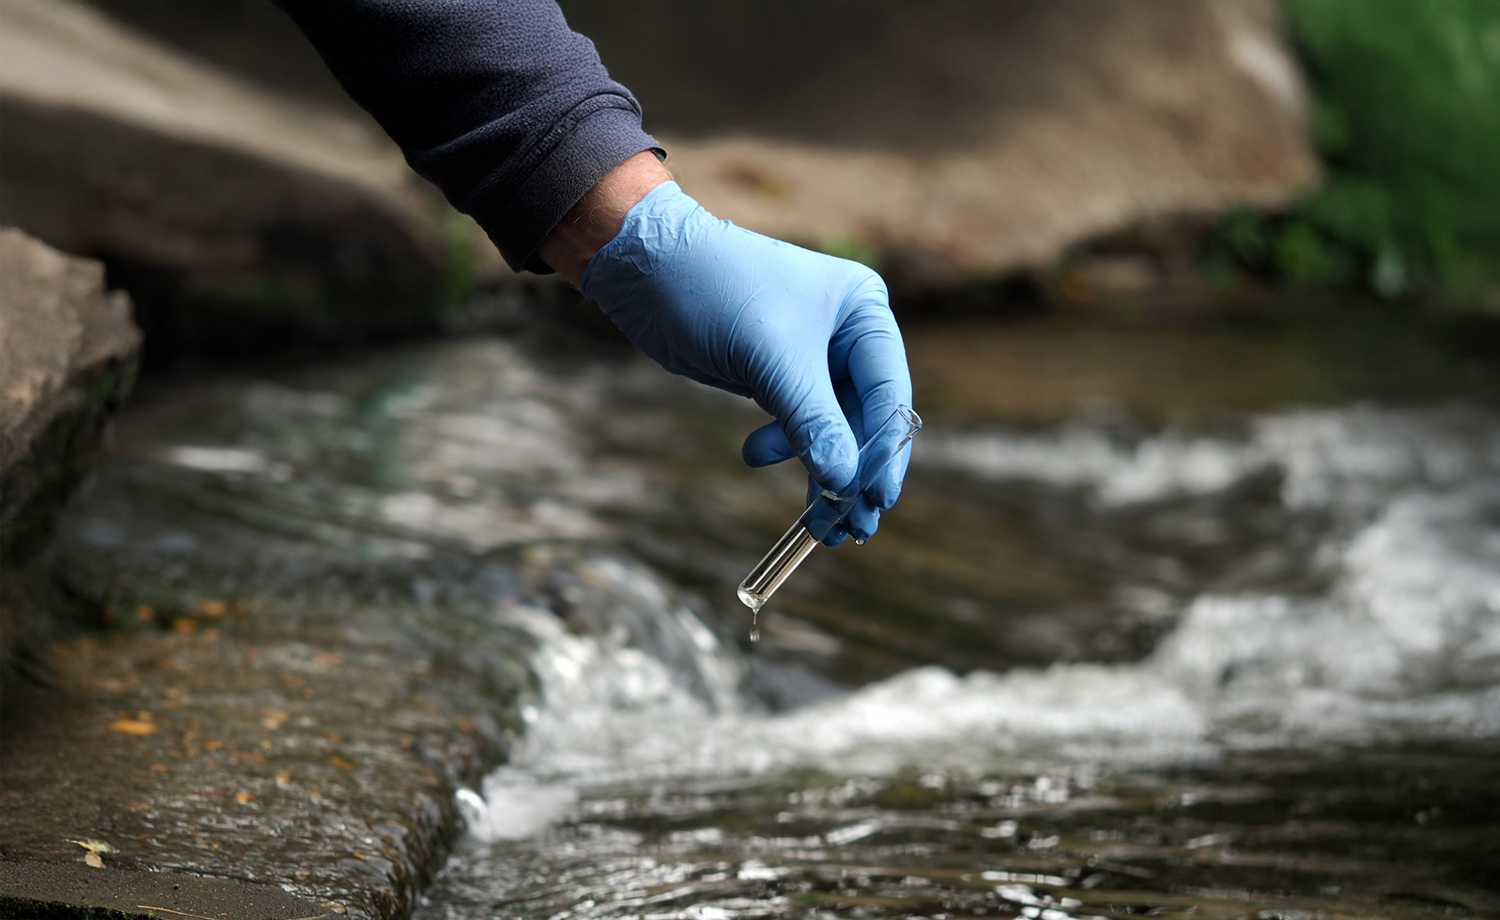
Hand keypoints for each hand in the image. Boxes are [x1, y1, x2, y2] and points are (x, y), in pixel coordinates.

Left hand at [577, 180, 912, 545]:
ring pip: (832, 430)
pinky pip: (798, 426)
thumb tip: (846, 483)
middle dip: (855, 473)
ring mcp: (813, 358)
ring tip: (815, 523)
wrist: (645, 269)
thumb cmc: (716, 292)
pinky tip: (754, 455)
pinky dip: (786, 450)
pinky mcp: (778, 376)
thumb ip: (814, 422)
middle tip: (851, 529)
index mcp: (864, 311)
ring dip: (821, 473)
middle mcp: (847, 334)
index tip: (875, 500)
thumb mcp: (771, 360)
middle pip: (866, 420)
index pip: (888, 393)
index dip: (885, 451)